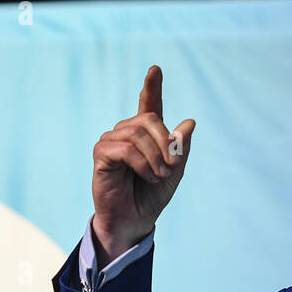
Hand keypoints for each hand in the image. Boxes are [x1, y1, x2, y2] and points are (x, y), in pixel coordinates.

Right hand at [91, 65, 195, 261]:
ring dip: (154, 157)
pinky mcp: (101, 155)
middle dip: (164, 142)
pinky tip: (147, 176)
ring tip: (158, 176)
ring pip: (137, 134)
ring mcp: (111, 142)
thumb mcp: (174, 171)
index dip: (151, 87)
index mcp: (145, 135)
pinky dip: (141, 163)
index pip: (148, 105)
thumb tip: (190, 123)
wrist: (135, 221)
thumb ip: (181, 148)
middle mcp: (126, 133)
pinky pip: (124, 149)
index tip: (155, 70)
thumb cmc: (151, 196)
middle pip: (148, 119)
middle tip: (171, 167)